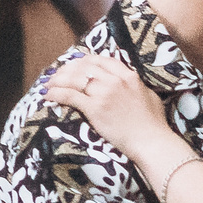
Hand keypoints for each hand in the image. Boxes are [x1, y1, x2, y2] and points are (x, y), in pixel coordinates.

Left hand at [42, 48, 166, 156]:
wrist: (151, 141)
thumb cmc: (154, 124)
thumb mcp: (149, 96)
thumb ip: (136, 86)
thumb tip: (129, 83)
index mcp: (129, 75)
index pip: (101, 60)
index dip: (84, 60)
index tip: (74, 64)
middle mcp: (115, 80)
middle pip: (84, 67)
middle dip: (67, 69)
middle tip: (57, 74)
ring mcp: (104, 93)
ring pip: (74, 79)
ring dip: (58, 80)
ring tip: (48, 84)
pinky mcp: (95, 108)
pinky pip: (70, 96)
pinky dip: (56, 93)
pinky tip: (48, 95)